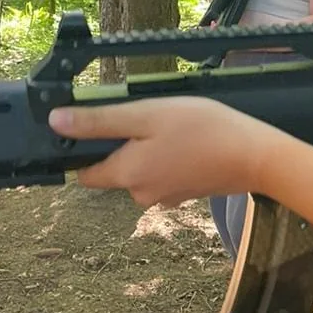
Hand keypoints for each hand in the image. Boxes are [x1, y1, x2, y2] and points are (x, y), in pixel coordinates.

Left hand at [47, 97, 281, 208]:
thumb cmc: (204, 130)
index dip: (85, 149)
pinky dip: (171, 157)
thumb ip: (100, 121)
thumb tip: (56, 123)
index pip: (85, 173)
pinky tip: (190, 140)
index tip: (103, 124)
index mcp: (126, 175)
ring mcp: (166, 196)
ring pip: (142, 169)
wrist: (257, 157)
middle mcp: (141, 194)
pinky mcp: (186, 193)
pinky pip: (165, 173)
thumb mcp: (147, 115)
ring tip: (174, 126)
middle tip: (151, 116)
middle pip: (116, 169)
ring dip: (150, 149)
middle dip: (125, 144)